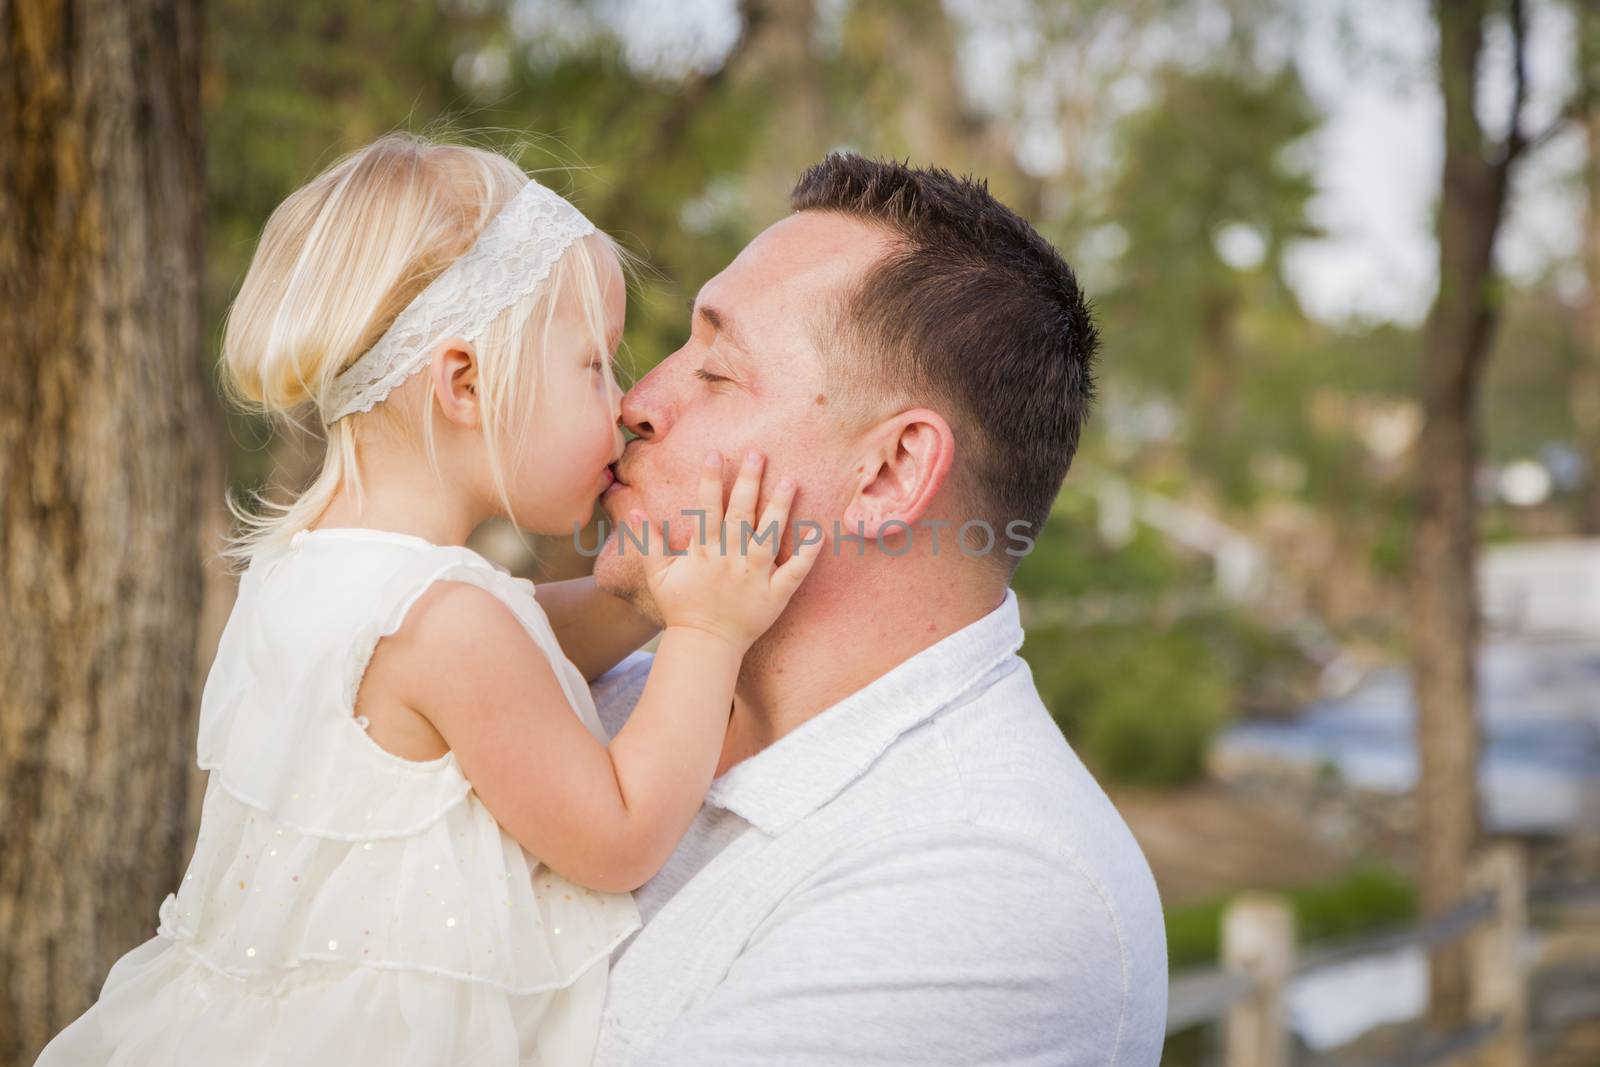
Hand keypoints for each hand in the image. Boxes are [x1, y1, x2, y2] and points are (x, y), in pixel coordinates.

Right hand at [628, 450, 821, 651]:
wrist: (705, 645)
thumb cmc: (681, 607)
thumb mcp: (658, 575)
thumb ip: (647, 542)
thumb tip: (633, 510)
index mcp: (704, 552)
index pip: (707, 508)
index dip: (710, 480)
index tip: (715, 453)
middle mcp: (731, 558)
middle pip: (741, 514)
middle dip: (748, 482)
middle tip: (758, 453)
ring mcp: (755, 576)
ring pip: (769, 536)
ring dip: (779, 508)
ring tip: (790, 481)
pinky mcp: (775, 594)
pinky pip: (794, 572)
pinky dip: (807, 555)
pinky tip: (818, 533)